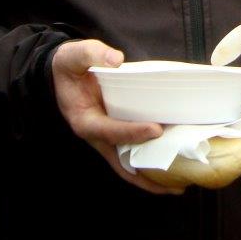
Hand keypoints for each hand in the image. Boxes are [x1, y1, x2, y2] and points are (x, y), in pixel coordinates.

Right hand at [52, 39, 178, 194]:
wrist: (62, 74)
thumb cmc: (70, 66)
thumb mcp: (76, 55)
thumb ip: (93, 54)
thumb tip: (115, 60)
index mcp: (84, 119)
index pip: (109, 130)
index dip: (132, 132)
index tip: (156, 130)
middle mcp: (96, 135)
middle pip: (121, 164)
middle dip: (146, 177)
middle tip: (175, 184)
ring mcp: (106, 139)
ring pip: (128, 166)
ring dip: (151, 178)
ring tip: (178, 185)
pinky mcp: (115, 137)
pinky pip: (132, 156)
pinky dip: (149, 164)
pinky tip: (170, 167)